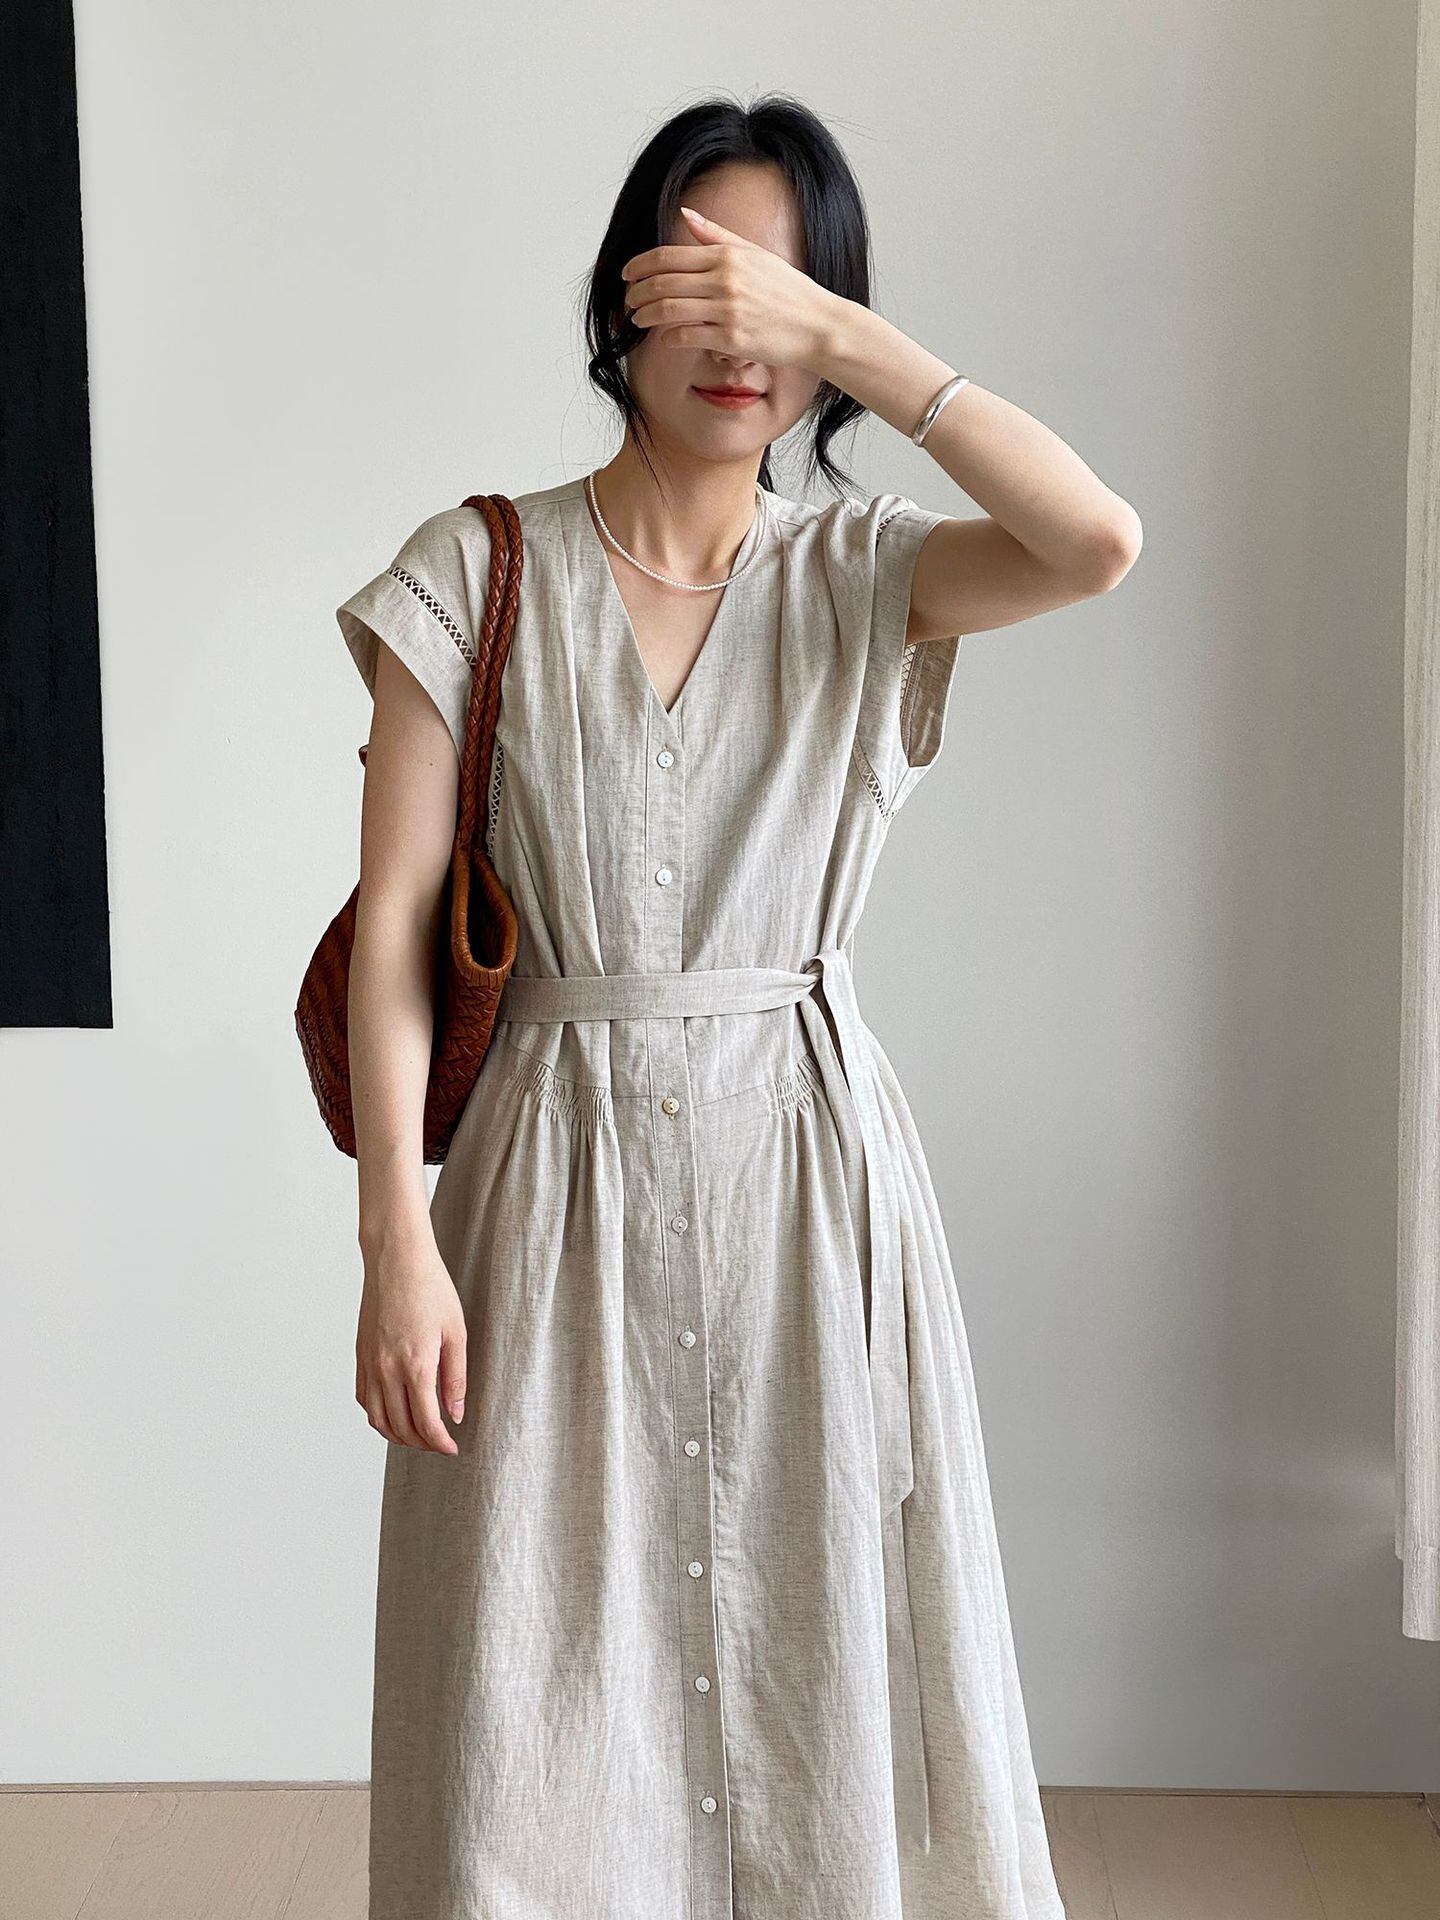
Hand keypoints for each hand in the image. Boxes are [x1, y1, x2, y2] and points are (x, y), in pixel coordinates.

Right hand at [356, 1225, 467, 1453]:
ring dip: (397, 1435)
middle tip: (439, 1443)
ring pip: (377, 1419)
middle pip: (401, 1426)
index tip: (452, 1448)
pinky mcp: (360, 1355)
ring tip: (417, 1436)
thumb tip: (455, 1414)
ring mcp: (369, 1364)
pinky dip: (377, 1415)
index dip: (440, 1442)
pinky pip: (364, 1398)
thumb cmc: (431, 1288)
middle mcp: (387, 1370)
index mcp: (415, 1365)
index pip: (426, 1422)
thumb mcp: (456, 1332)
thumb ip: (455, 1377)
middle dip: (422, 1443)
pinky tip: (393, 1413)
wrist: (396, 1259)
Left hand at [621, 205, 838, 371]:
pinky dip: (669, 337)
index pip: (668, 256)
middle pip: (662, 283)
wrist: (817, 325)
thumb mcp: (754, 254)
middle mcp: (724, 279)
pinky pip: (687, 336)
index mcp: (726, 255)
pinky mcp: (732, 338)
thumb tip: (685, 214)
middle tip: (628, 300)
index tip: (627, 274)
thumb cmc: (787, 291)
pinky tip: (664, 338)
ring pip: (668, 310)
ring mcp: (727, 310)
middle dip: (636, 293)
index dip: (639, 266)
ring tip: (637, 320)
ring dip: (645, 316)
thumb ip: (716, 236)